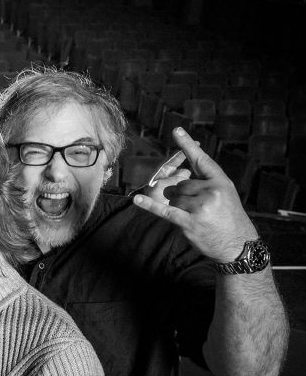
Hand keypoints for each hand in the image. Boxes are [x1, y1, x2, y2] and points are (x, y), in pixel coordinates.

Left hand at [133, 127, 258, 261]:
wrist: (238, 245)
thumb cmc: (229, 217)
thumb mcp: (225, 194)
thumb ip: (205, 182)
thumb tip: (179, 175)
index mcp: (220, 181)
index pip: (201, 159)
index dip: (187, 145)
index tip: (176, 130)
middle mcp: (211, 191)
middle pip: (180, 185)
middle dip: (183, 196)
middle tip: (200, 209)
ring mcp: (200, 207)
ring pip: (174, 199)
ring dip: (179, 208)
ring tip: (197, 218)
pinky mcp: (189, 222)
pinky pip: (165, 211)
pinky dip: (150, 206)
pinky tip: (137, 200)